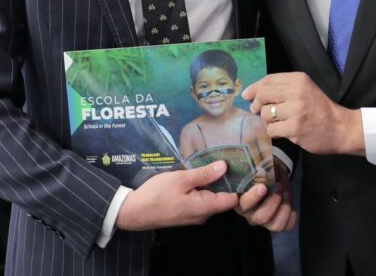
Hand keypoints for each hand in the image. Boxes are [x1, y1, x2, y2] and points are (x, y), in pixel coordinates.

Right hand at [115, 161, 237, 230]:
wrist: (134, 212)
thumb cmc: (157, 195)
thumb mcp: (181, 179)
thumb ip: (204, 174)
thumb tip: (225, 166)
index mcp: (205, 207)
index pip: (233, 199)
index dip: (238, 185)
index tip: (241, 168)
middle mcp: (204, 215)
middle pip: (223, 198)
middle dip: (225, 181)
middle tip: (227, 160)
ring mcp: (195, 216)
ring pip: (211, 198)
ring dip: (212, 183)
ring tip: (213, 163)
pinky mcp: (187, 213)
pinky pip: (201, 200)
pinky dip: (202, 188)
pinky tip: (198, 175)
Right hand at [236, 160, 296, 231]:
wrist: (271, 174)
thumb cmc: (261, 170)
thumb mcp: (257, 167)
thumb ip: (257, 169)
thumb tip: (264, 170)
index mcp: (240, 200)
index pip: (244, 205)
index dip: (253, 198)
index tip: (263, 187)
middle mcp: (250, 214)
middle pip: (261, 218)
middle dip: (273, 202)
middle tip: (278, 187)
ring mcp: (264, 221)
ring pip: (276, 225)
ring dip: (284, 208)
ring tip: (285, 193)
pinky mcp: (276, 223)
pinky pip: (287, 226)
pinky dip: (291, 215)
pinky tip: (288, 203)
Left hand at [242, 72, 362, 155]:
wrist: (340, 128)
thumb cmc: (320, 109)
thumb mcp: (305, 89)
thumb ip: (282, 88)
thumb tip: (252, 93)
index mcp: (299, 80)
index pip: (268, 80)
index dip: (254, 88)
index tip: (247, 95)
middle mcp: (297, 92)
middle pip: (263, 95)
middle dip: (256, 104)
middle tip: (258, 110)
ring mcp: (296, 111)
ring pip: (265, 114)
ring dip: (267, 120)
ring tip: (278, 122)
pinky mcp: (295, 128)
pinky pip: (271, 130)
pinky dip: (273, 132)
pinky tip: (283, 131)